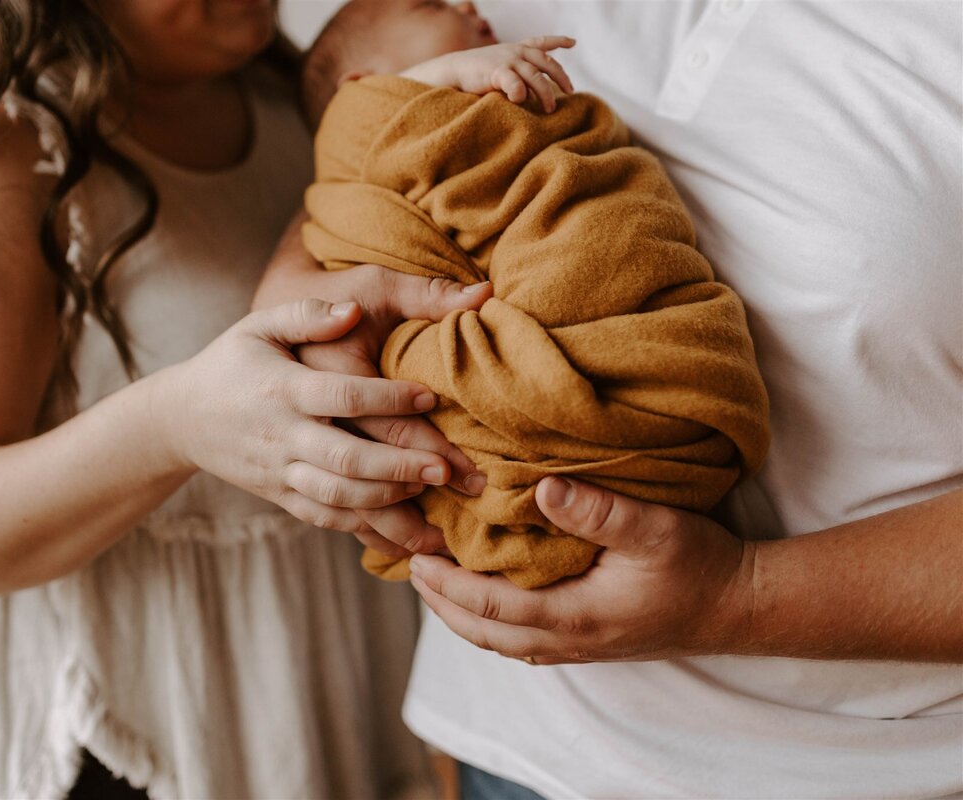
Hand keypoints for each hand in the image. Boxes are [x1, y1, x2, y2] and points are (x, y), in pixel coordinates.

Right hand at [166, 299, 455, 537]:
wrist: (181, 418)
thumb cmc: (231, 363)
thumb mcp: (258, 326)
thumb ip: (306, 313)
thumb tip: (353, 310)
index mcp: (283, 389)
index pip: (342, 396)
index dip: (388, 398)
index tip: (430, 396)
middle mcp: (282, 435)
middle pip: (345, 458)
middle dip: (398, 466)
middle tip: (445, 470)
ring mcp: (280, 472)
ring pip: (338, 496)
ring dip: (388, 502)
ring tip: (432, 500)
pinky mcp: (280, 496)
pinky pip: (324, 517)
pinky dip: (364, 528)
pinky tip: (402, 531)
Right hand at [402, 36, 575, 112]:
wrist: (451, 70)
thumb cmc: (473, 73)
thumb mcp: (497, 65)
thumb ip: (513, 72)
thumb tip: (528, 90)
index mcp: (516, 48)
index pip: (540, 42)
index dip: (557, 41)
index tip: (572, 43)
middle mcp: (515, 52)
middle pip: (546, 62)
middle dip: (560, 77)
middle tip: (570, 91)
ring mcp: (507, 60)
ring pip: (536, 77)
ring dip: (545, 94)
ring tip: (549, 109)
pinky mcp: (497, 72)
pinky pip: (516, 84)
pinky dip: (521, 94)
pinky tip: (521, 102)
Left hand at [408, 477, 752, 662]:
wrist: (739, 606)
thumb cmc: (699, 564)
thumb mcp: (653, 528)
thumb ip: (597, 510)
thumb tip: (541, 487)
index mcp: (575, 615)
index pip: (490, 607)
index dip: (447, 584)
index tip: (417, 556)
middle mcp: (569, 640)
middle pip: (484, 632)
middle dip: (442, 603)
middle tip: (411, 567)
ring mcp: (579, 646)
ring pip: (501, 641)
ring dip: (463, 615)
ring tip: (436, 582)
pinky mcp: (589, 642)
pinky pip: (523, 641)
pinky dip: (492, 622)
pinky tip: (486, 599)